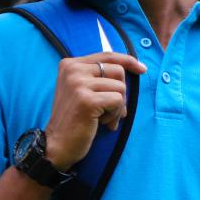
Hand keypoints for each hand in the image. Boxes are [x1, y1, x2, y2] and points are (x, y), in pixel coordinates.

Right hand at [44, 50, 147, 167]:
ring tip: (103, 118)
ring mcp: (78, 84)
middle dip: (120, 92)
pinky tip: (101, 123)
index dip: (128, 60)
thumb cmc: (74, 118)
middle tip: (110, 110)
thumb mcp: (81, 90)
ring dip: (117, 107)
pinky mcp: (87, 100)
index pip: (107, 55)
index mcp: (70, 64)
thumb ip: (98, 76)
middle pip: (117, 70)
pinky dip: (115, 115)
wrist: (57, 143)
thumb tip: (133, 68)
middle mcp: (72, 70)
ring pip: (120, 87)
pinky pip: (118, 101)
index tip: (142, 69)